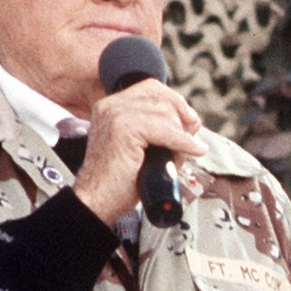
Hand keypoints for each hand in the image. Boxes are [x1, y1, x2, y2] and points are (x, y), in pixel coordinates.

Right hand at [72, 79, 203, 225]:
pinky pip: (166, 130)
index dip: (174, 102)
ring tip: (178, 156)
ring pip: (166, 113)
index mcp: (111, 107)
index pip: (151, 88)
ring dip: (180, 135)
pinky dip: (183, 142)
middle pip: (161, 96)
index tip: (189, 121)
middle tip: (189, 140)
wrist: (97, 202)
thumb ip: (163, 131)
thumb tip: (193, 121)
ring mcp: (115, 114)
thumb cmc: (119, 182)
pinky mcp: (124, 129)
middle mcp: (110, 105)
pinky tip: (192, 151)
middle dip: (181, 118)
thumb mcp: (143, 148)